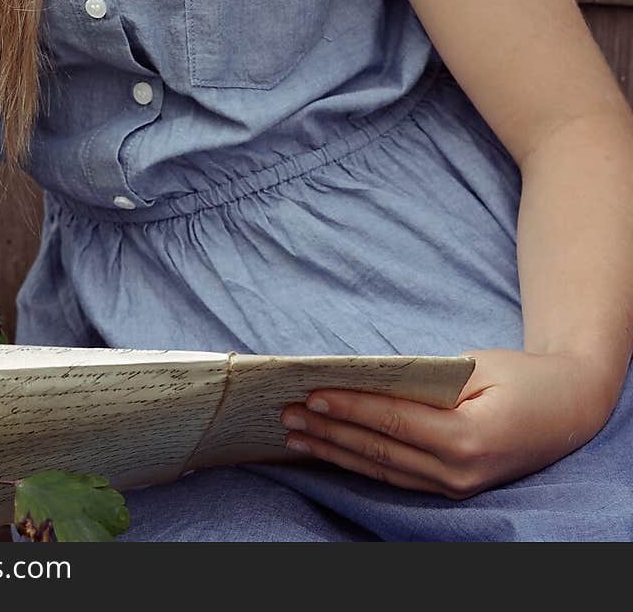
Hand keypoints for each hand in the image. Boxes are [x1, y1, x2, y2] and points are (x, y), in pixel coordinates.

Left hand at [279, 349, 617, 499]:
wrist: (566, 410)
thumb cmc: (519, 377)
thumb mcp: (475, 367)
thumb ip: (424, 381)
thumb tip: (366, 382)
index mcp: (468, 438)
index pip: (395, 424)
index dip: (351, 409)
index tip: (312, 395)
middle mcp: (459, 472)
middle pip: (380, 451)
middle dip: (330, 432)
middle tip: (287, 414)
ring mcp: (455, 486)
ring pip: (382, 470)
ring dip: (335, 451)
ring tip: (296, 435)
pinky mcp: (451, 488)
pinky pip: (395, 477)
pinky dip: (358, 463)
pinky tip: (330, 451)